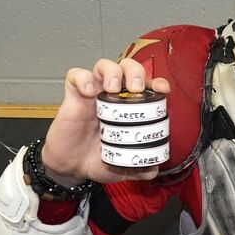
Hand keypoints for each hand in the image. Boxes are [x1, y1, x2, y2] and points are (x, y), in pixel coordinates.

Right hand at [41, 58, 170, 185]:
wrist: (71, 167)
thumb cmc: (97, 159)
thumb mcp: (123, 167)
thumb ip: (140, 169)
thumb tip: (153, 169)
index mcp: (131, 108)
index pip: (148, 86)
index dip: (157, 83)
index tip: (163, 89)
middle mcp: (114, 96)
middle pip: (128, 67)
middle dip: (136, 71)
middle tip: (135, 88)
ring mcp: (93, 93)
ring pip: (104, 65)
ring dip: (112, 71)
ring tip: (112, 88)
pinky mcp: (73, 96)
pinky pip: (75, 75)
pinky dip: (82, 78)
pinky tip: (88, 92)